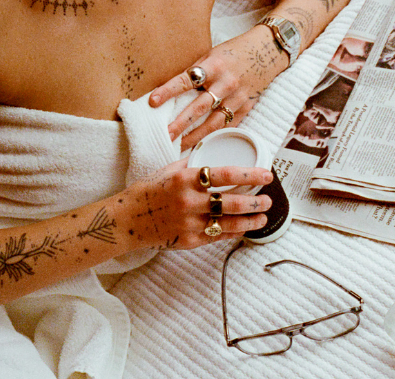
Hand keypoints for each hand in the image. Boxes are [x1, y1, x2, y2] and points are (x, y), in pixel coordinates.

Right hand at [120, 160, 272, 250]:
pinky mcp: (188, 241)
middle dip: (255, 201)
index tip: (267, 174)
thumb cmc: (148, 191)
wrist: (126, 220)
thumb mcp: (169, 170)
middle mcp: (189, 201)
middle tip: (268, 199)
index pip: (225, 174)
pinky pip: (217, 237)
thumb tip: (215, 152)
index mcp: (185, 178)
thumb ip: (193, 163)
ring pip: (229, 223)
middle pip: (232, 202)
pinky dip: (233, 232)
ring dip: (250, 221)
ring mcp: (189, 223)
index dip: (250, 174)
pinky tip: (244, 228)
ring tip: (263, 216)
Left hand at [149, 25, 285, 148]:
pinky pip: (228, 125)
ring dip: (195, 136)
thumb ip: (196, 71)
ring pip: (214, 122)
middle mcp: (226, 82)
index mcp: (215, 65)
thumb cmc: (236, 51)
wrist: (269, 50)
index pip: (187, 80)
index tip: (153, 101)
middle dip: (180, 123)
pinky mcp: (247, 106)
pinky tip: (201, 144)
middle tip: (164, 135)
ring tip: (179, 146)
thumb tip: (171, 88)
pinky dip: (214, 136)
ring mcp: (238, 97)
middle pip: (199, 107)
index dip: (169, 91)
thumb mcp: (212, 53)